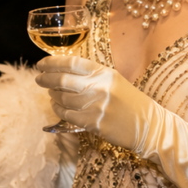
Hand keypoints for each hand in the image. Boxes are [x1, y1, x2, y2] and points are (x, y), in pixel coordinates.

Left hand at [35, 54, 151, 155]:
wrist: (149, 125)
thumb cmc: (130, 102)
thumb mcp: (114, 80)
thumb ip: (92, 75)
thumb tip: (62, 72)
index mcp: (104, 72)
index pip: (71, 62)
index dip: (52, 62)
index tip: (41, 64)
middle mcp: (99, 87)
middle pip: (62, 80)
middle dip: (45, 79)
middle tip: (38, 79)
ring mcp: (96, 106)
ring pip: (62, 98)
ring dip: (53, 95)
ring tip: (51, 94)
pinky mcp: (93, 123)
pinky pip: (67, 115)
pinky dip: (59, 110)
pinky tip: (57, 107)